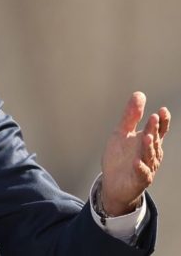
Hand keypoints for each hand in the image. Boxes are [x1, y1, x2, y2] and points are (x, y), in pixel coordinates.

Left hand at [101, 92, 170, 215]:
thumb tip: (140, 94)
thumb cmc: (120, 158)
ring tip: (146, 137)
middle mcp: (150, 154)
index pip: (159, 130)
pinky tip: (137, 162)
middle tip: (154, 118)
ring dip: (148, 147)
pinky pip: (141, 174)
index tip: (162, 110)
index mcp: (148, 142)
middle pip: (154, 140)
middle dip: (154, 130)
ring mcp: (146, 167)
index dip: (162, 121)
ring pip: (149, 156)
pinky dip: (140, 168)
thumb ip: (131, 116)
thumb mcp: (122, 133)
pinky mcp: (139, 179)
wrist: (113, 183)